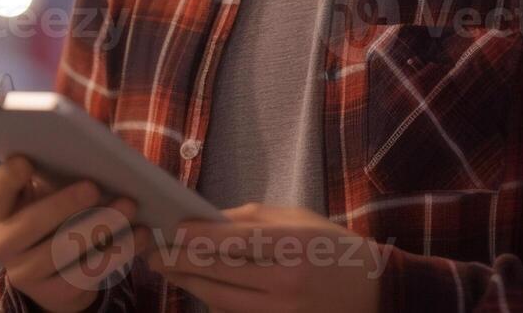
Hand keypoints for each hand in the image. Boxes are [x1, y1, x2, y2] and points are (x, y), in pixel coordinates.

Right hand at [0, 156, 151, 312]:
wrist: (54, 274)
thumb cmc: (51, 217)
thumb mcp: (44, 195)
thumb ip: (52, 175)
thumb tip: (89, 153)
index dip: (8, 177)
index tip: (27, 161)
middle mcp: (3, 244)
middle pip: (30, 224)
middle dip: (64, 204)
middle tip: (94, 187)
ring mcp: (26, 273)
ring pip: (63, 250)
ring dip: (99, 226)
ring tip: (128, 206)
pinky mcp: (54, 293)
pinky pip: (87, 272)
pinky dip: (117, 251)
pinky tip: (138, 235)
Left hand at [147, 203, 384, 312]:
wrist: (370, 290)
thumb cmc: (329, 245)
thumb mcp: (295, 219)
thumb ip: (249, 220)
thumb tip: (202, 220)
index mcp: (294, 246)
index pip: (235, 242)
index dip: (198, 237)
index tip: (171, 228)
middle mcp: (287, 283)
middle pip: (221, 274)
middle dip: (181, 262)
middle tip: (153, 251)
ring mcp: (283, 312)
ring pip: (221, 300)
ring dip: (189, 284)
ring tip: (165, 267)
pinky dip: (212, 300)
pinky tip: (195, 285)